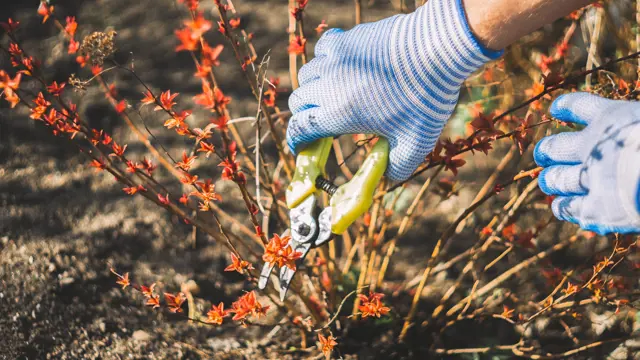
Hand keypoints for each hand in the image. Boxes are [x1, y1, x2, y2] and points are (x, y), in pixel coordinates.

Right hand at [286, 0, 501, 180]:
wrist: (437, 49)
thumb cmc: (426, 98)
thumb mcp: (416, 142)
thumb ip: (399, 166)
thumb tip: (388, 175)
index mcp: (339, 113)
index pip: (299, 128)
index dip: (296, 140)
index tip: (301, 146)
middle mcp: (329, 85)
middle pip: (298, 101)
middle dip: (305, 115)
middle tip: (322, 121)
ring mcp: (335, 58)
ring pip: (307, 75)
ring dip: (313, 88)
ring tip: (332, 94)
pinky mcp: (346, 38)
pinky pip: (322, 50)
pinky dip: (325, 61)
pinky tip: (342, 66)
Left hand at [534, 93, 639, 234]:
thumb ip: (634, 126)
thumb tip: (634, 132)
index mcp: (613, 118)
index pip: (580, 106)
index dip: (565, 106)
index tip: (556, 108)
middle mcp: (592, 146)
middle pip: (556, 147)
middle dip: (547, 151)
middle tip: (542, 154)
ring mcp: (589, 178)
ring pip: (556, 178)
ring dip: (550, 179)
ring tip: (547, 180)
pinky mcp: (594, 209)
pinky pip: (568, 207)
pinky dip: (563, 207)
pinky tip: (560, 207)